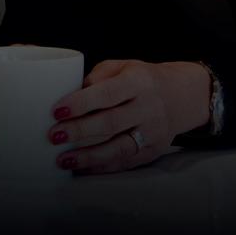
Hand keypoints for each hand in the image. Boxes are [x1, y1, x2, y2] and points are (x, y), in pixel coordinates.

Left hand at [48, 60, 210, 173]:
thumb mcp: (122, 66)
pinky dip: (102, 167)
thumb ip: (97, 78)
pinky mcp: (153, 152)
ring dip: (88, 156)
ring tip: (62, 159)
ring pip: (118, 148)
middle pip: (111, 123)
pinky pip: (125, 162)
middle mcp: (148, 108)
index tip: (57, 111)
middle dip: (79, 131)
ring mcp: (153, 133)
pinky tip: (82, 168)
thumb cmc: (141, 78)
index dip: (81, 104)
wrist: (182, 95)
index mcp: (138, 82)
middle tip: (53, 136)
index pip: (107, 94)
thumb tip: (71, 95)